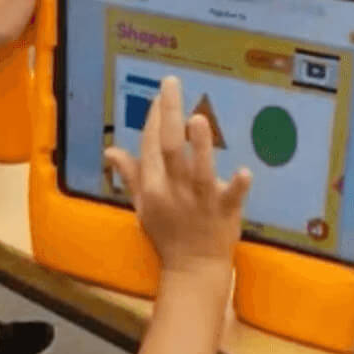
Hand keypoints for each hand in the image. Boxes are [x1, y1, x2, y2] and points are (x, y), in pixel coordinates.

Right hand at [104, 77, 250, 280]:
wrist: (192, 270)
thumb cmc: (167, 235)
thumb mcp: (141, 206)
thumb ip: (130, 175)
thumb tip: (109, 151)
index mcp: (152, 187)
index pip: (150, 145)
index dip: (153, 118)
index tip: (159, 94)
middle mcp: (173, 190)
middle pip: (168, 147)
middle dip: (168, 115)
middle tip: (171, 84)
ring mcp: (199, 200)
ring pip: (197, 169)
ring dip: (199, 145)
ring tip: (198, 119)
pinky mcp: (224, 211)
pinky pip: (231, 197)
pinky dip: (238, 186)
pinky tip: (244, 172)